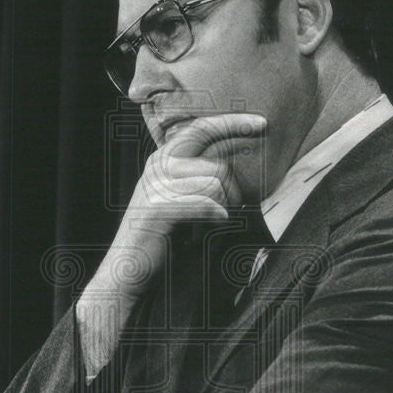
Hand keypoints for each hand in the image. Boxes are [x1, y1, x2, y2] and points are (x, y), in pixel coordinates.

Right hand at [93, 113, 266, 300]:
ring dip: (224, 208)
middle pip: (218, 165)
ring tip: (211, 226)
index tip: (263, 123)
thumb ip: (199, 179)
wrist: (129, 269)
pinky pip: (205, 202)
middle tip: (228, 214)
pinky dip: (216, 215)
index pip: (201, 127)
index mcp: (164, 159)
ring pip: (216, 183)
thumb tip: (233, 171)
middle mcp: (158, 166)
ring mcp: (156, 185)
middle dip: (234, 192)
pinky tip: (215, 225)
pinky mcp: (158, 207)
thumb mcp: (180, 200)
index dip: (233, 122)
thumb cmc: (162, 238)